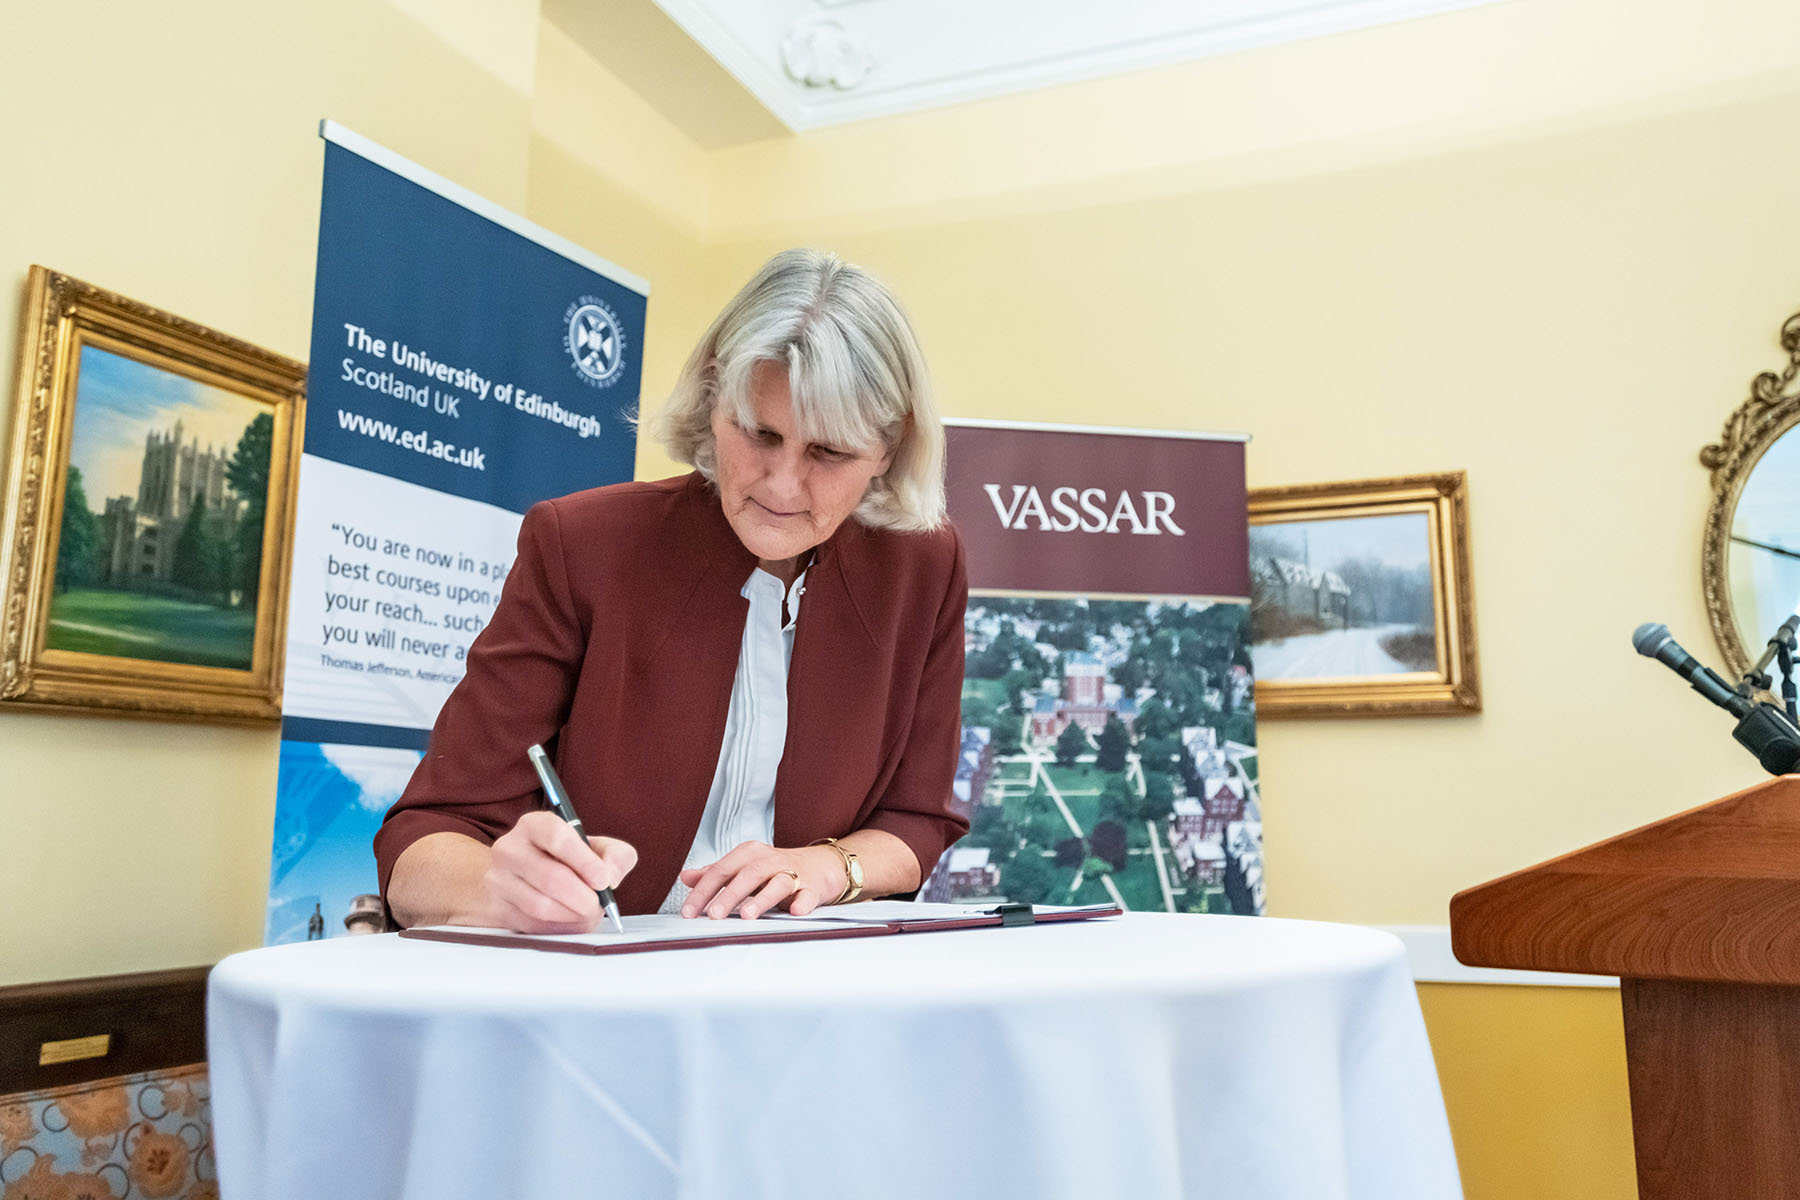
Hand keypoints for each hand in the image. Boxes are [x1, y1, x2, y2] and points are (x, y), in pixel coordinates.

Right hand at [484, 810, 636, 932]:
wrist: (522, 878)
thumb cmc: (566, 861)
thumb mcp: (595, 848)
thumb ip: (615, 855)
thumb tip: (612, 877)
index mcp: (534, 825)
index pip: (556, 836)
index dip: (584, 861)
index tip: (604, 881)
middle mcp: (509, 848)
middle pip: (551, 877)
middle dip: (583, 898)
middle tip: (598, 905)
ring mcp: (498, 879)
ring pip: (540, 905)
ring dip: (572, 916)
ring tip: (586, 914)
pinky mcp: (497, 908)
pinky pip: (532, 925)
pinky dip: (558, 929)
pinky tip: (568, 922)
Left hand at [679, 842, 842, 919]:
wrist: (820, 866)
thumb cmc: (775, 868)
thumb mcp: (743, 867)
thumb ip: (715, 873)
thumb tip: (686, 877)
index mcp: (749, 854)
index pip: (721, 870)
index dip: (703, 891)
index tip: (689, 911)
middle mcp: (770, 860)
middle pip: (748, 874)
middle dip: (730, 894)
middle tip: (714, 915)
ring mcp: (793, 873)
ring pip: (777, 883)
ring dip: (762, 899)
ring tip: (747, 914)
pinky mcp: (812, 887)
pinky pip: (807, 895)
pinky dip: (802, 903)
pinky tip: (794, 911)